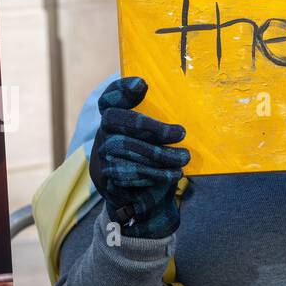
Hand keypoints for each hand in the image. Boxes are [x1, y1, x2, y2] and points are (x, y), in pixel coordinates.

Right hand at [88, 77, 187, 238]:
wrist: (140, 201)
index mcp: (114, 117)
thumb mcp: (155, 140)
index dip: (121, 89)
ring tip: (183, 158)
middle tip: (180, 133)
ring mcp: (101, 154)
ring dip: (161, 155)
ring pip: (128, 148)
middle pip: (119, 119)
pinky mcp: (105, 176)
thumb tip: (185, 112)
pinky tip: (172, 174)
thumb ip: (159, 124)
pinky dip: (155, 173)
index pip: (110, 97)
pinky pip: (130, 171)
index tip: (142, 84)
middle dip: (152, 126)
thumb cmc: (151, 162)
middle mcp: (103, 133)